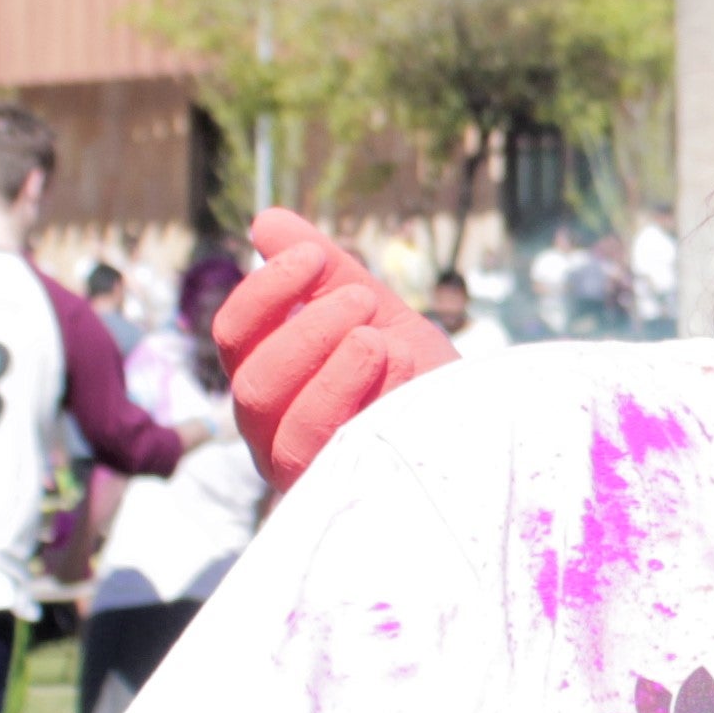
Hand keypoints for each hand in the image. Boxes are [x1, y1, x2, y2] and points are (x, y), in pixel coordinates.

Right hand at [213, 209, 459, 491]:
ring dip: (332, 368)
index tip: (311, 256)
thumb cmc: (418, 372)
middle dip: (307, 330)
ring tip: (378, 338)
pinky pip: (329, 452)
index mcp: (270, 377)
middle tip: (362, 299)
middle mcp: (271, 428)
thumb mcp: (373, 311)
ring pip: (284, 422)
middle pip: (251, 380)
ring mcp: (301, 467)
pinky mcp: (336, 492)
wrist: (479, 427)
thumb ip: (323, 271)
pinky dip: (361, 402)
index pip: (234, 334)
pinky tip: (398, 369)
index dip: (265, 290)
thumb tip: (266, 220)